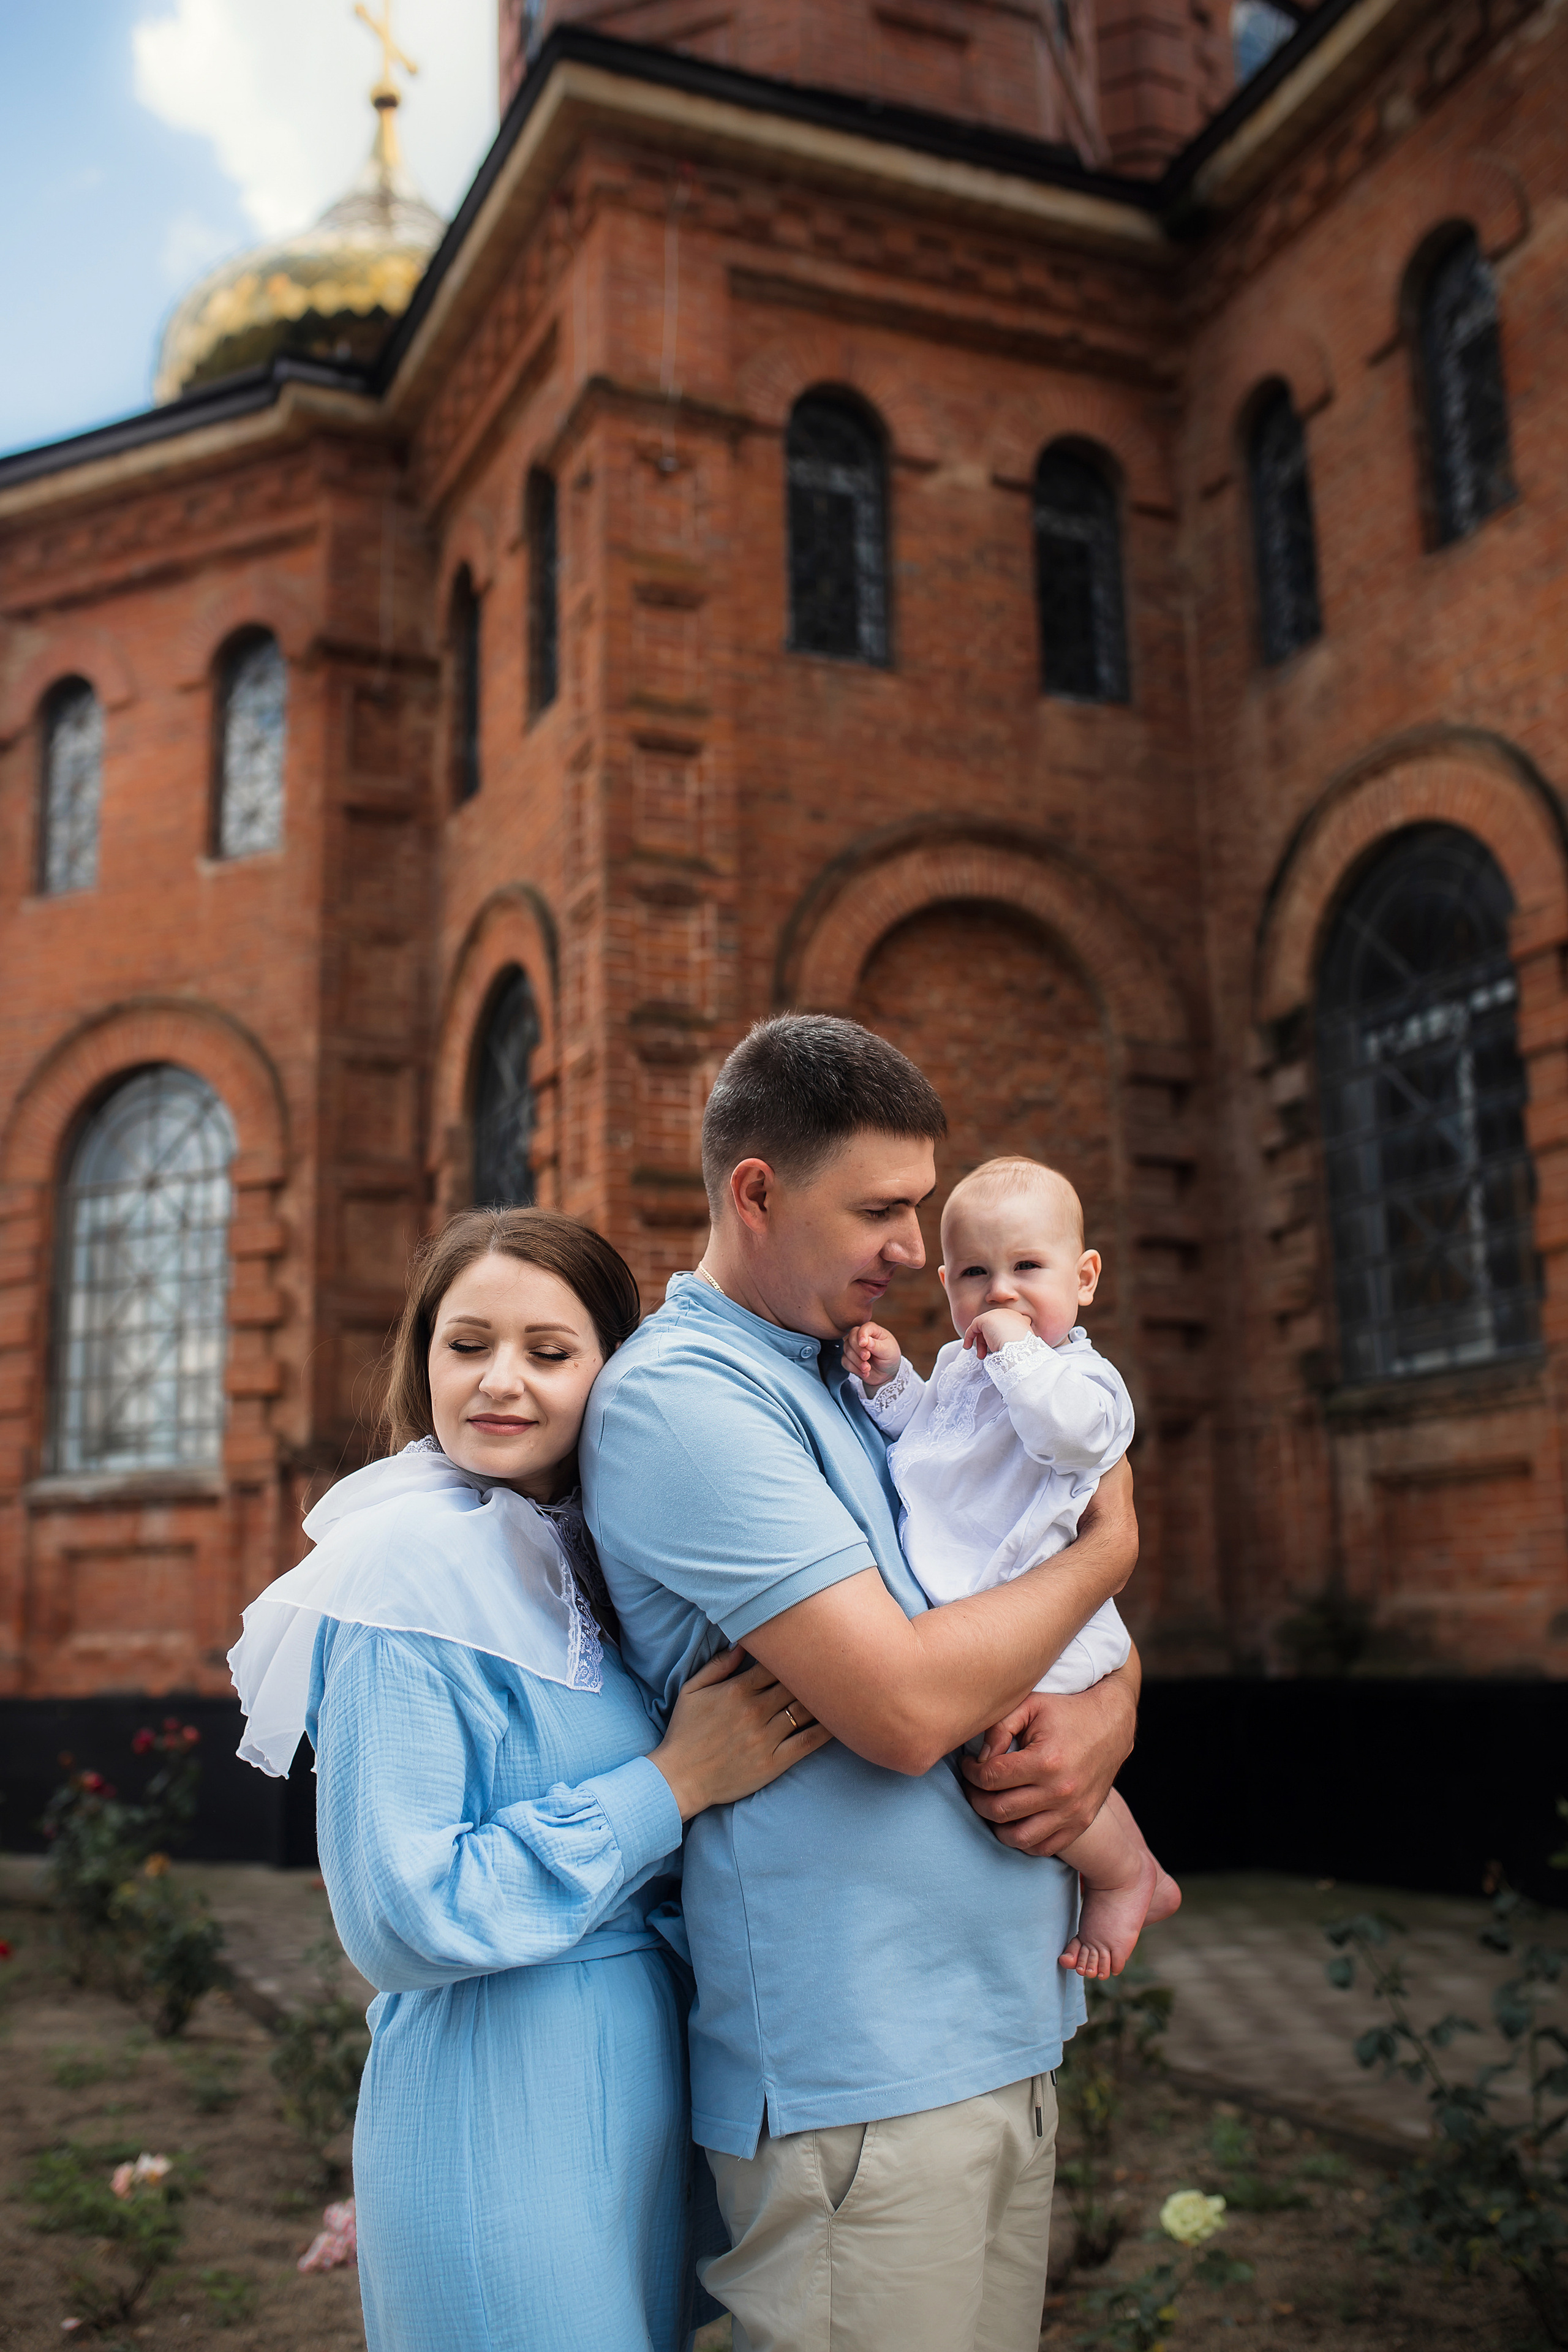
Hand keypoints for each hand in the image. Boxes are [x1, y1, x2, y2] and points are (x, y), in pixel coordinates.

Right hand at [649, 1647, 830, 1820]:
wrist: (679, 1779)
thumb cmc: (685, 1733)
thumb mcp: (692, 1691)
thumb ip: (718, 1665)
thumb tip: (743, 1644)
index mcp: (737, 1689)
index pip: (777, 1663)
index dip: (796, 1653)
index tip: (811, 1646)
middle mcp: (755, 1710)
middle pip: (797, 1682)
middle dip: (816, 1671)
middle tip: (838, 1661)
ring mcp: (766, 1737)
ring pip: (806, 1709)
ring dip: (826, 1697)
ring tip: (847, 1685)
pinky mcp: (774, 1762)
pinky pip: (808, 1741)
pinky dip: (828, 1730)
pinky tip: (843, 1720)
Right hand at [842, 1321, 901, 1390]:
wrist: (887, 1374)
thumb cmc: (890, 1358)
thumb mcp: (888, 1351)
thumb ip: (877, 1345)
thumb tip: (866, 1341)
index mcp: (873, 1331)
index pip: (864, 1328)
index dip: (862, 1335)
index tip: (864, 1344)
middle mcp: (861, 1337)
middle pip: (851, 1337)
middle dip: (858, 1350)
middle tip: (867, 1357)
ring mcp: (854, 1347)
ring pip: (847, 1350)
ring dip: (857, 1361)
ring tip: (867, 1368)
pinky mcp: (849, 1358)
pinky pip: (845, 1361)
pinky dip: (854, 1368)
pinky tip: (864, 1373)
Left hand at [959, 1669, 1137, 1854]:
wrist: (1112, 1726)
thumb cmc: (1066, 1712)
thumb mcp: (1031, 1705)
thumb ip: (999, 1727)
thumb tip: (979, 1758)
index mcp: (1046, 1761)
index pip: (991, 1777)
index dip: (971, 1772)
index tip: (968, 1764)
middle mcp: (1060, 1791)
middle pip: (999, 1810)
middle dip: (975, 1797)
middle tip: (973, 1784)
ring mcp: (1073, 1812)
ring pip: (1018, 1837)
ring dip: (995, 1824)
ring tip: (990, 1803)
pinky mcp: (1081, 1823)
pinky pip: (1042, 1847)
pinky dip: (1022, 1840)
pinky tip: (1014, 1819)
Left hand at [963, 1307, 1034, 1359]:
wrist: (1019, 1351)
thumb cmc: (1021, 1354)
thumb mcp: (1018, 1345)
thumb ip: (1012, 1341)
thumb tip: (1001, 1346)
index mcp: (1020, 1320)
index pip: (1008, 1325)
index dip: (1000, 1337)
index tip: (996, 1349)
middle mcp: (1009, 1314)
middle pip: (995, 1326)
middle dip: (988, 1341)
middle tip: (985, 1355)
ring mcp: (998, 1314)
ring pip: (985, 1327)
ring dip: (980, 1342)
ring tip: (980, 1356)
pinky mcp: (986, 1318)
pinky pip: (974, 1326)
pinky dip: (969, 1336)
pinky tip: (967, 1346)